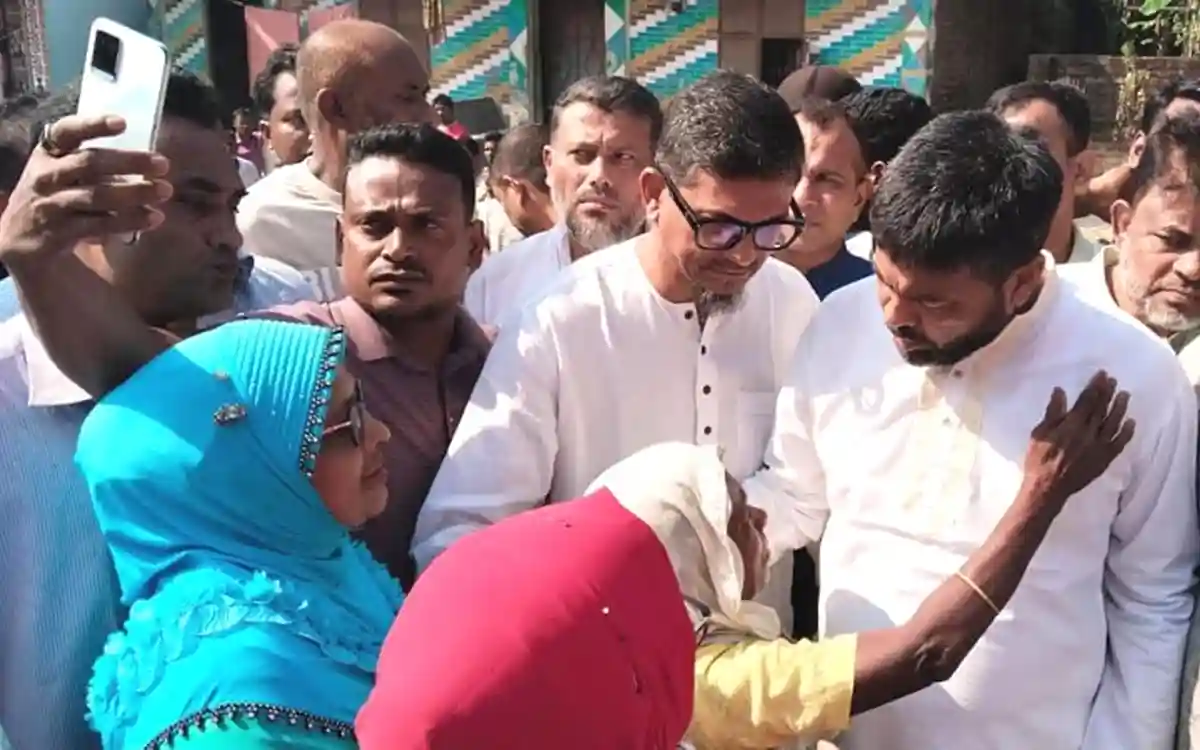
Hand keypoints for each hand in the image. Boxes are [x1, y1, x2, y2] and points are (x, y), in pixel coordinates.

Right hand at [0, 115, 171, 264]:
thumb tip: (146, 162)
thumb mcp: (63, 172)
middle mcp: (46, 174)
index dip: (93, 125)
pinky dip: (128, 220)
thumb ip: (95, 163)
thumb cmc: (54, 196)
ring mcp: (51, 203)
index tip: (122, 123)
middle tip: (163, 164)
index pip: (67, 132)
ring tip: (164, 191)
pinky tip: (153, 218)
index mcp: (48, 153)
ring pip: (95, 195)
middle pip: (89, 162)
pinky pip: (98, 224)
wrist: (20, 237)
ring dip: (134, 193)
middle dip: (128, 161)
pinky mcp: (59, 231)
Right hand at [1021, 370, 1134, 512]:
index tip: (1101, 375)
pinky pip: (1119, 443)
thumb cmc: (1038, 459)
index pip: (1087, 400)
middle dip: (1108, 393)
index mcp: (1072, 425)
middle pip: (1101, 409)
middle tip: (1113, 380)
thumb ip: (1052, 413)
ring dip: (1120, 408)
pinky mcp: (1104, 459)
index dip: (1095, 386)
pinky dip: (1127, 433)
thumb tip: (1060, 391)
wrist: (1047, 487)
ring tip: (1125, 395)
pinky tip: (1131, 422)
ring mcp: (1099, 446)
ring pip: (1113, 423)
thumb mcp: (1039, 433)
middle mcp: (1089, 433)